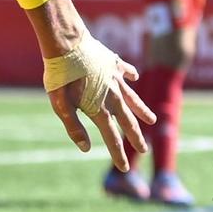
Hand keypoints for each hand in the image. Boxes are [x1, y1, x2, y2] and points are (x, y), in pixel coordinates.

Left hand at [43, 39, 155, 172]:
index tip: (123, 167)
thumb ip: (74, 128)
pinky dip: (131, 75)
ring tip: (152, 120)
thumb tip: (86, 148)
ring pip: (132, 98)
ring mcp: (115, 78)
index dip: (117, 153)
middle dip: (135, 137)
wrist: (66, 43)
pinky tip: (135, 77)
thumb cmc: (60, 76)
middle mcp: (112, 95)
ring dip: (142, 111)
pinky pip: (125, 71)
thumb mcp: (61, 106)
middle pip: (127, 121)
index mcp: (99, 108)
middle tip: (144, 150)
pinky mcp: (112, 63)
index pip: (111, 137)